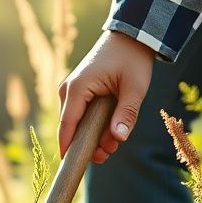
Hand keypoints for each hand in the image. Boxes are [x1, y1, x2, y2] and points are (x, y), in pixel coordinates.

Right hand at [57, 30, 154, 162]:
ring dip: (93, 135)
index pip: (67, 125)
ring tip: (114, 143)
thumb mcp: (134, 88)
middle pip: (71, 127)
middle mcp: (68, 90)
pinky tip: (110, 130)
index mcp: (77, 88)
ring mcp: (71, 91)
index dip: (68, 147)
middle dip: (89, 144)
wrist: (130, 37)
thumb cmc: (132, 59)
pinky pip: (81, 115)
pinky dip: (94, 125)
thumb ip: (126, 113)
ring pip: (77, 123)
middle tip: (109, 153)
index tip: (70, 165)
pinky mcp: (77, 92)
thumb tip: (118, 139)